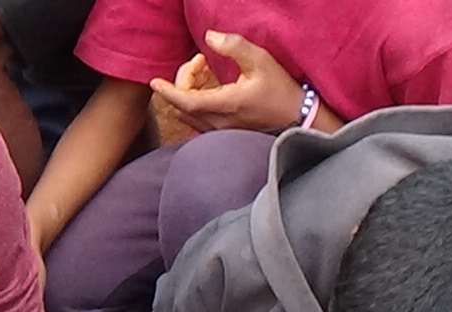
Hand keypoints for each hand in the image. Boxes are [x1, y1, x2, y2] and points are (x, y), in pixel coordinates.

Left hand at [150, 31, 303, 132]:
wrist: (297, 117)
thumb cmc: (280, 89)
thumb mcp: (260, 61)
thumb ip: (234, 46)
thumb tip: (210, 37)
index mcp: (226, 105)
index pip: (185, 101)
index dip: (168, 91)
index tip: (154, 82)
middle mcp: (218, 123)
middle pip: (183, 105)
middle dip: (184, 80)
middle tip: (201, 60)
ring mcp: (220, 131)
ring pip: (188, 113)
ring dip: (188, 91)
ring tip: (205, 71)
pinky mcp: (223, 133)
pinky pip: (196, 119)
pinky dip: (194, 102)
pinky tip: (208, 86)